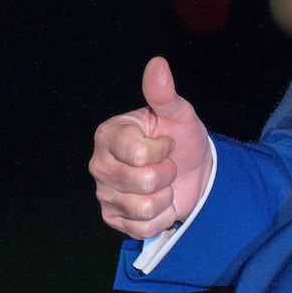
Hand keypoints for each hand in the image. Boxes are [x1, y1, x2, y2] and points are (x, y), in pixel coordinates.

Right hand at [90, 57, 212, 239]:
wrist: (191, 169)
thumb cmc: (180, 137)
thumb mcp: (178, 113)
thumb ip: (164, 93)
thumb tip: (158, 64)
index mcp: (109, 135)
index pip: (139, 153)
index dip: (162, 150)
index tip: (165, 142)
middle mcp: (99, 164)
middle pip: (144, 182)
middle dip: (167, 174)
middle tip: (166, 164)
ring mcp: (104, 194)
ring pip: (145, 207)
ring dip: (165, 197)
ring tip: (163, 183)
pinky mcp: (113, 219)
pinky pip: (143, 228)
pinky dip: (161, 217)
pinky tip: (159, 202)